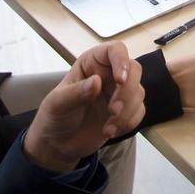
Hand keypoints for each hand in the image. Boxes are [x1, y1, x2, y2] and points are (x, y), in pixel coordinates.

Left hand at [22, 41, 145, 170]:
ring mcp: (118, 92)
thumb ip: (76, 92)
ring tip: (108, 127)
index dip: (122, 61)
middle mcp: (109, 74)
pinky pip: (139, 111)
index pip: (115, 50)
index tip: (120, 80)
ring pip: (139, 92)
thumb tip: (97, 81)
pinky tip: (110, 131)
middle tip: (113, 110)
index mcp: (92, 62)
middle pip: (134, 70)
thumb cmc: (55, 116)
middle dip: (127, 92)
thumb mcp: (58, 103)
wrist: (58, 143)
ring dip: (127, 112)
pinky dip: (128, 123)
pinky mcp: (125, 111)